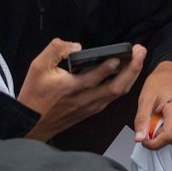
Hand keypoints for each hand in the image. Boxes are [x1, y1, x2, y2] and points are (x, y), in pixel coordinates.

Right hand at [17, 39, 146, 140]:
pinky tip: (126, 74)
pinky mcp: (91, 110)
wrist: (30, 124)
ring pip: (117, 94)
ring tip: (138, 59)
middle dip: (132, 69)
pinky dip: (122, 85)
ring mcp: (90, 107)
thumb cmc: (34, 94)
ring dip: (131, 76)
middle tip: (141, 51)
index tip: (121, 55)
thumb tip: (76, 46)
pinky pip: (112, 98)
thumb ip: (56, 50)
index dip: (109, 67)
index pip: (95, 78)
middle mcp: (85, 99)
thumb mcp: (37, 67)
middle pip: (116, 87)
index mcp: (71, 88)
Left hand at [134, 61, 171, 149]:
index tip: (143, 139)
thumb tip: (139, 138)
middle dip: (156, 135)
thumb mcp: (145, 98)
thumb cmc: (160, 83)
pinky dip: (170, 131)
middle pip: (170, 138)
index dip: (153, 142)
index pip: (168, 136)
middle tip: (150, 120)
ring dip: (162, 133)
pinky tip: (167, 119)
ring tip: (159, 117)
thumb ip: (141, 120)